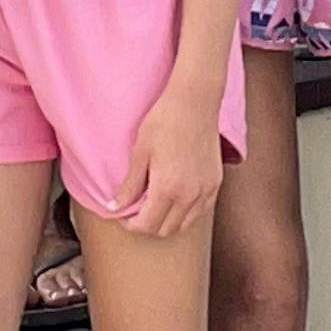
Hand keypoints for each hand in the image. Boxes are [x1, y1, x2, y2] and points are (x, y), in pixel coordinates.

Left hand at [108, 89, 225, 238]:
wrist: (195, 100)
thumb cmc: (165, 120)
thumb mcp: (140, 152)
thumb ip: (129, 185)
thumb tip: (115, 207)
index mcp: (168, 188)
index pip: (147, 225)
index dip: (131, 225)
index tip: (123, 215)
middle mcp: (190, 195)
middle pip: (165, 230)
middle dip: (147, 226)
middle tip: (135, 212)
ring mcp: (206, 190)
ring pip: (184, 224)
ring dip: (167, 221)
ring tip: (154, 204)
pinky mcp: (215, 183)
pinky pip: (200, 211)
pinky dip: (185, 213)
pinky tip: (174, 198)